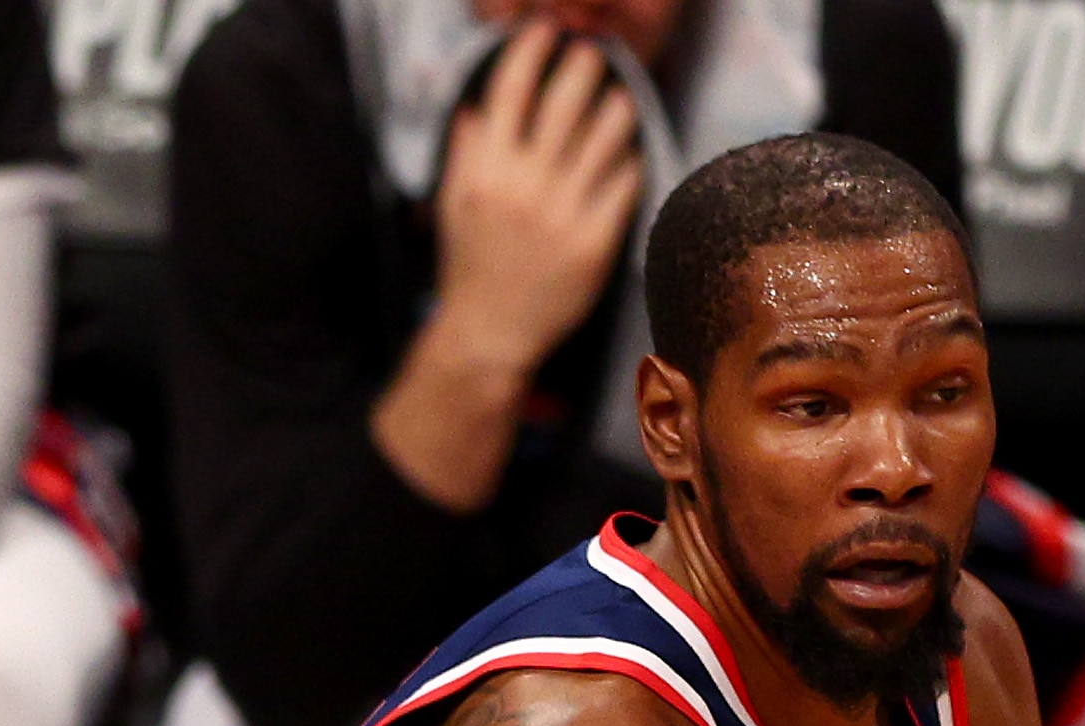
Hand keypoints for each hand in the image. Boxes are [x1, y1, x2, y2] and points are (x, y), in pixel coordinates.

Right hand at [430, 23, 640, 381]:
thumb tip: (476, 107)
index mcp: (486, 169)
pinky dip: (628, 163)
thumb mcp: (454, 205)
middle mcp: (524, 186)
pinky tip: (630, 152)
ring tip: (622, 97)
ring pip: (601, 142)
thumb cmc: (470, 269)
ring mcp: (561, 214)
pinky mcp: (594, 244)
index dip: (530, 53)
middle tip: (593, 52)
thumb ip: (467, 152)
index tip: (544, 32)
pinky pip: (620, 187)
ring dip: (615, 110)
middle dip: (580, 69)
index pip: (511, 91)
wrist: (491, 333)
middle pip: (562, 106)